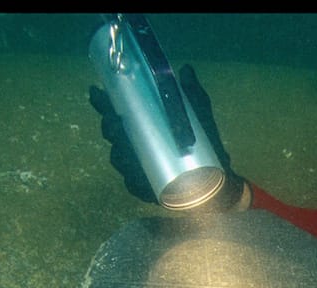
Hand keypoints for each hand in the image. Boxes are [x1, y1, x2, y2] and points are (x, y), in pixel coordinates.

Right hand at [88, 65, 247, 210]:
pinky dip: (132, 182)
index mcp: (143, 124)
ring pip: (119, 159)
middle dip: (109, 126)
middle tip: (113, 119)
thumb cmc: (206, 140)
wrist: (219, 174)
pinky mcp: (148, 189)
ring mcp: (140, 168)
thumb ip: (192, 93)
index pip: (117, 112)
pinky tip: (134, 176)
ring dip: (117, 152)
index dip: (102, 103)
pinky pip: (134, 185)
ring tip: (123, 146)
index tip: (96, 93)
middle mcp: (136, 145)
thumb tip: (185, 69)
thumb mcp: (200, 113)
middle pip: (113, 134)